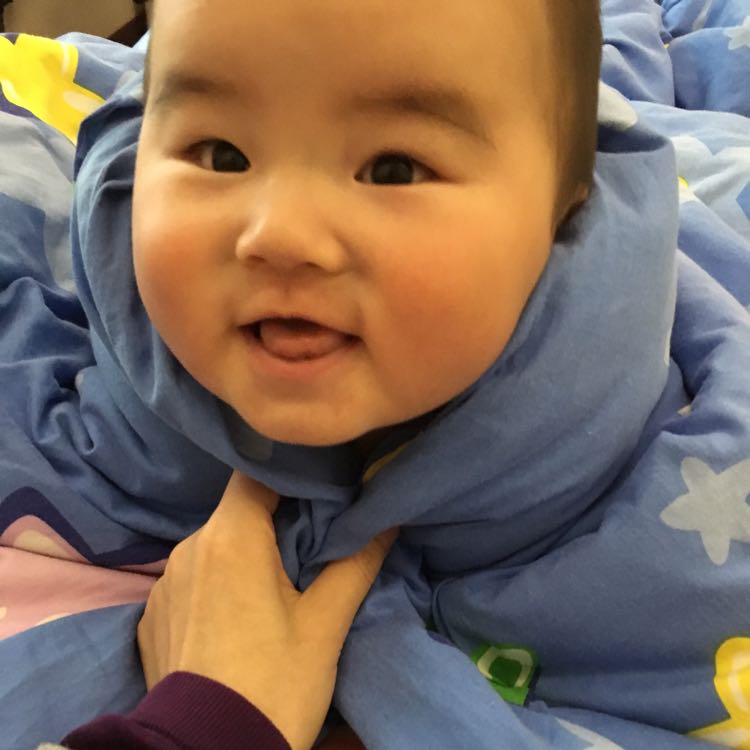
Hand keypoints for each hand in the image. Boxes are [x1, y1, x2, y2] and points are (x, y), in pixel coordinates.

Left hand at [138, 471, 395, 749]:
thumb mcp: (325, 626)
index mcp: (231, 538)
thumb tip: (387, 522)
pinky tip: (237, 619)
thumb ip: (356, 563)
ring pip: (215, 546)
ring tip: (276, 587)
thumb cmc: (273, 684)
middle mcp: (189, 548)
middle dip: (274, 519)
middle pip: (237, 511)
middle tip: (311, 544)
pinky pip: (193, 579)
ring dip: (245, 554)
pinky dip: (217, 585)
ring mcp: (165, 583)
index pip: (256, 473)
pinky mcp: (153, 615)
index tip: (320, 490)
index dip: (289, 476)